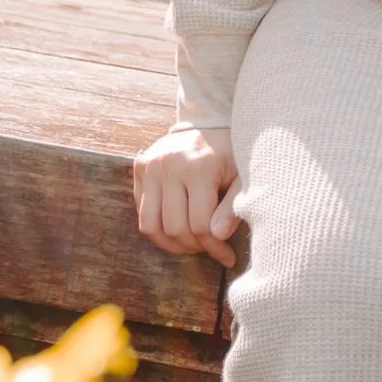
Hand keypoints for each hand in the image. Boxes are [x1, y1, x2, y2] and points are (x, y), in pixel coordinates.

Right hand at [134, 122, 240, 261]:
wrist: (209, 123)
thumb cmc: (231, 155)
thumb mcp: (241, 179)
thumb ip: (233, 208)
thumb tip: (218, 237)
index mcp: (199, 167)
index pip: (200, 224)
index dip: (214, 248)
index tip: (227, 258)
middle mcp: (170, 165)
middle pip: (174, 228)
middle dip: (193, 247)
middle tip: (208, 249)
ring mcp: (151, 166)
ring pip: (151, 225)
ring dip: (170, 244)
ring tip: (190, 245)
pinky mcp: (140, 167)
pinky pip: (142, 212)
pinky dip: (157, 228)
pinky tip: (176, 229)